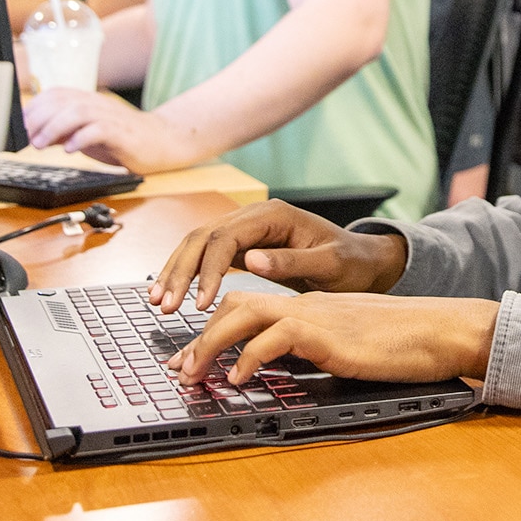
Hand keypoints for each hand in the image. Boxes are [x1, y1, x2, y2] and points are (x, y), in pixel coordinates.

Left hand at [21, 87, 198, 172]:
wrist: (162, 142)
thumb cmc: (122, 138)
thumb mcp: (85, 134)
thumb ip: (62, 132)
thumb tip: (33, 135)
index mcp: (87, 100)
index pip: (54, 94)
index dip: (33, 108)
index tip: (19, 127)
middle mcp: (98, 104)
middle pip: (62, 101)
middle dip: (39, 119)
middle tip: (26, 138)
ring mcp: (111, 116)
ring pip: (78, 112)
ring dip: (55, 127)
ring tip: (41, 144)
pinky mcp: (123, 133)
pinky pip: (100, 130)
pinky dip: (81, 138)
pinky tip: (70, 149)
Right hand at [149, 199, 408, 312]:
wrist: (361, 260)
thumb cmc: (351, 263)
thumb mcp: (329, 266)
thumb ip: (292, 263)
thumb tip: (251, 261)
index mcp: (273, 215)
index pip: (226, 238)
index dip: (209, 271)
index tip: (200, 303)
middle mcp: (255, 216)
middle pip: (203, 236)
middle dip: (180, 270)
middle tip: (164, 305)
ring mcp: (247, 227)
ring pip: (198, 243)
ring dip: (176, 271)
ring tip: (159, 302)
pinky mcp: (244, 243)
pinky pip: (207, 253)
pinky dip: (188, 272)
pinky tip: (173, 292)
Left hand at [166, 290, 499, 384]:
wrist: (437, 330)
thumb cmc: (401, 342)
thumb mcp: (347, 344)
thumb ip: (314, 348)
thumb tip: (284, 368)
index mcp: (310, 305)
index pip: (249, 304)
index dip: (214, 330)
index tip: (192, 358)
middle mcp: (306, 303)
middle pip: (236, 302)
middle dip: (200, 336)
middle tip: (180, 369)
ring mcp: (315, 314)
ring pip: (245, 313)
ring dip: (211, 344)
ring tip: (194, 373)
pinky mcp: (326, 332)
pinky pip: (275, 337)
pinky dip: (249, 357)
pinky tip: (241, 378)